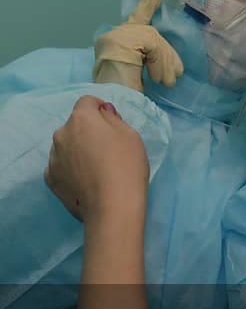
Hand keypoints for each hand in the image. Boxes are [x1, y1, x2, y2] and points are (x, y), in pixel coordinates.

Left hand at [45, 96, 149, 222]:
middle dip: (88, 131)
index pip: (86, 102)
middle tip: (107, 148)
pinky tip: (86, 181)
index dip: (99, 108)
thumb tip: (103, 112)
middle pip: (75, 125)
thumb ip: (113, 119)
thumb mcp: (131, 136)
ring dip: (77, 149)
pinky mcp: (50, 179)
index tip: (110, 120)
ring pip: (66, 146)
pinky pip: (61, 166)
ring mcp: (53, 158)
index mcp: (81, 119)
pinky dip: (70, 169)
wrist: (112, 206)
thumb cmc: (127, 165)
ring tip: (96, 168)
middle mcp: (61, 135)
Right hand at [93, 0, 183, 91]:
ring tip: (166, 81)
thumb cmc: (127, 97)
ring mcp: (115, 37)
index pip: (139, 16)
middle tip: (175, 75)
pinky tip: (158, 78)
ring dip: (165, 63)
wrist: (112, 105)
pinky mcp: (120, 41)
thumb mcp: (144, 75)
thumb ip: (153, 61)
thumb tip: (175, 66)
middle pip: (153, 33)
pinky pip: (153, 45)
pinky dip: (160, 62)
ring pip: (154, 39)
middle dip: (167, 55)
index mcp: (118, 42)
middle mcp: (113, 35)